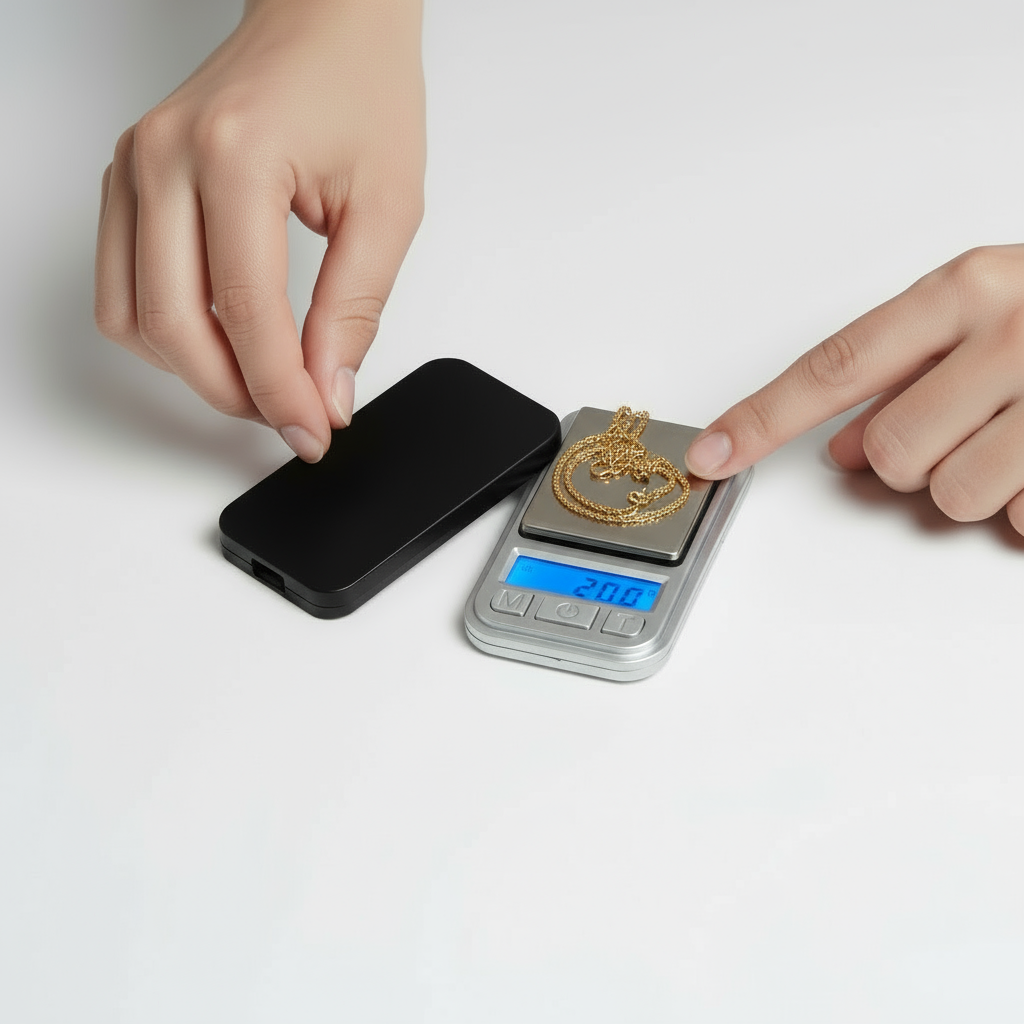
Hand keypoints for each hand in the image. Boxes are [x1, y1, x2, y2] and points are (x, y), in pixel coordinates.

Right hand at [95, 0, 424, 460]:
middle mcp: (164, 158)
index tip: (313, 431)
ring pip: (133, 318)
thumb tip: (328, 391)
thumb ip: (354, 309)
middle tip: (291, 416)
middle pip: (174, 326)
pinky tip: (221, 339)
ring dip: (195, 370)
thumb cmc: (361, 90)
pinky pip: (120, 287)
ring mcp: (135, 166)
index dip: (282, 390)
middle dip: (236, 393)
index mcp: (232, 157)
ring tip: (261, 381)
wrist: (326, 22)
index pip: (245, 312)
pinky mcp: (129, 178)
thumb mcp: (387, 207)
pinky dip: (166, 332)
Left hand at [684, 245, 1023, 535]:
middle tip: (960, 428)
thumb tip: (842, 448)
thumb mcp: (984, 317)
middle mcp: (1006, 334)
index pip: (835, 367)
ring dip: (973, 488)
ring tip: (1013, 439)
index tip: (712, 452)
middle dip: (908, 460)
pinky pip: (1020, 519)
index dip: (765, 418)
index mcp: (963, 292)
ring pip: (953, 495)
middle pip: (889, 449)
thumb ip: (906, 375)